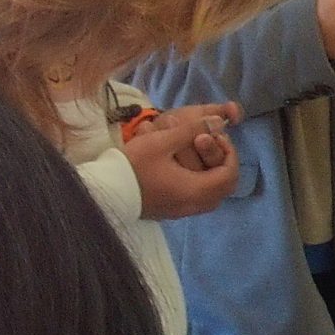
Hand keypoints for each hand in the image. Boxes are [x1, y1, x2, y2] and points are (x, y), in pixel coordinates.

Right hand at [124, 107, 239, 218]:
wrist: (105, 191)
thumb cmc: (134, 165)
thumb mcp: (162, 141)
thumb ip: (193, 130)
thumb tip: (219, 122)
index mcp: (196, 190)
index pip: (229, 174)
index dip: (230, 153)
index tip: (218, 137)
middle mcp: (193, 205)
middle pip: (225, 188)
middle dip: (224, 164)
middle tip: (212, 145)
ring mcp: (182, 211)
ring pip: (212, 196)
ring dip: (213, 174)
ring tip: (199, 155)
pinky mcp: (171, 212)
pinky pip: (198, 200)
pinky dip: (201, 184)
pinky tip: (187, 168)